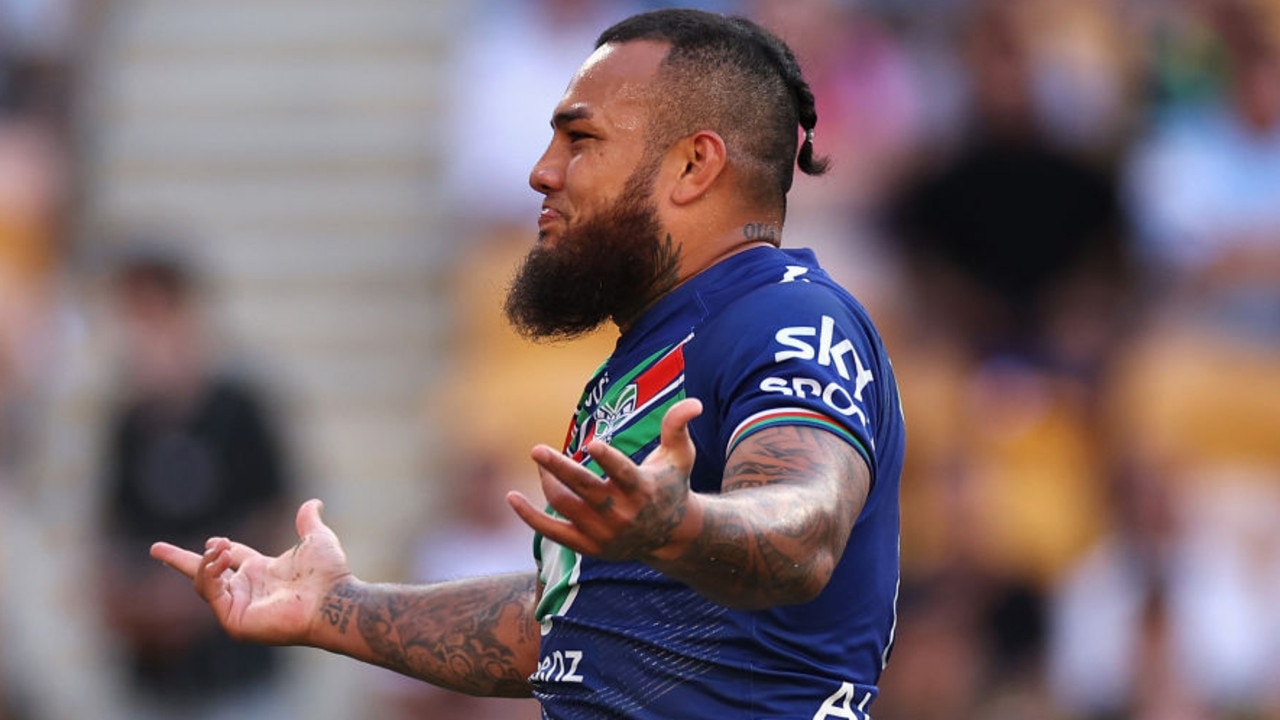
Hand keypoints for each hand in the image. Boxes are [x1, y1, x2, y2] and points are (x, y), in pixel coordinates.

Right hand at [149, 499, 352, 645]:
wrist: (333, 599)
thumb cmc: (329, 574)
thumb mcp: (316, 539)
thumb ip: (308, 522)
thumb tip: (313, 503)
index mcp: (262, 572)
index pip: (228, 559)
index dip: (217, 549)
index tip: (212, 540)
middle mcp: (247, 590)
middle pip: (205, 575)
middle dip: (179, 561)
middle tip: (155, 549)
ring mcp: (239, 606)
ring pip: (204, 583)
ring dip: (206, 562)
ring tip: (219, 548)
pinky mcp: (235, 621)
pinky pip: (210, 595)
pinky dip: (210, 575)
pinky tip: (221, 560)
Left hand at [507, 397, 702, 562]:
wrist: (670, 537)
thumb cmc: (671, 486)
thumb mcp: (680, 457)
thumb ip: (678, 426)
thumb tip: (693, 402)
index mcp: (642, 489)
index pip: (623, 473)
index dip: (608, 459)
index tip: (591, 444)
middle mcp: (621, 513)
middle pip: (585, 489)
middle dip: (559, 469)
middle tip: (536, 450)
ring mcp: (603, 532)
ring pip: (566, 505)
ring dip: (548, 482)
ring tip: (541, 460)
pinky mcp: (588, 546)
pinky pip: (552, 532)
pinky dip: (530, 516)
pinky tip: (511, 497)